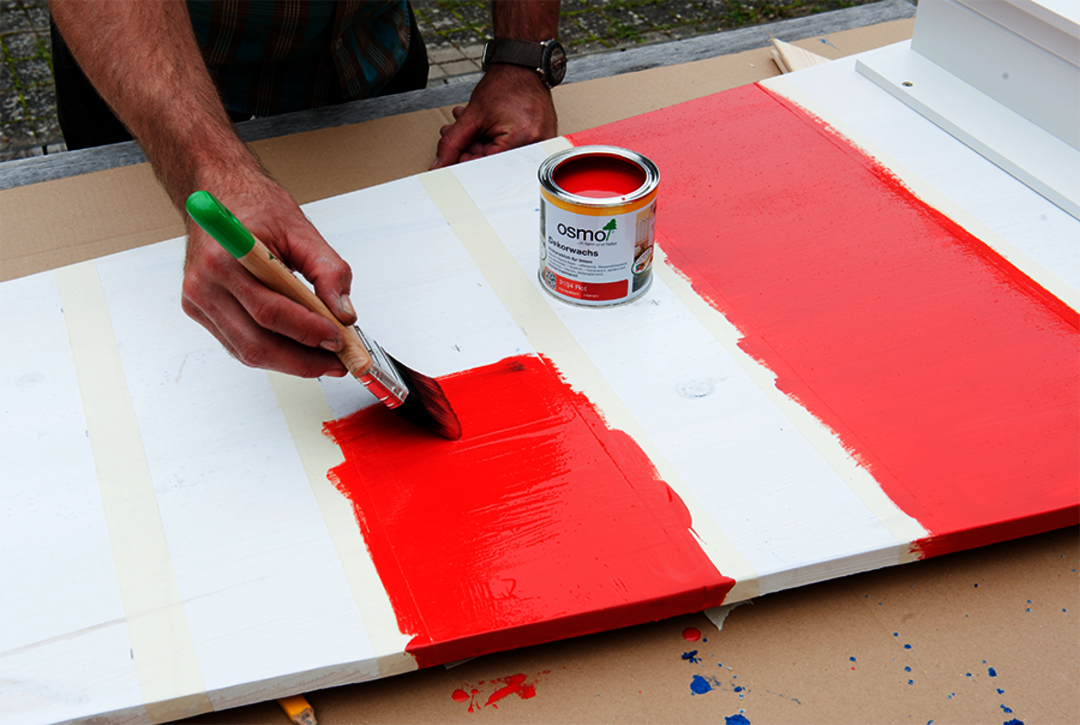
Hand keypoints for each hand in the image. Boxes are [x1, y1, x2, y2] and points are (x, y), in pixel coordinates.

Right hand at [181, 172, 356, 377]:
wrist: (220, 195)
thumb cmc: (255, 208)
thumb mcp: (302, 231)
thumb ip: (329, 272)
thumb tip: (344, 313)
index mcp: (226, 258)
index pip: (270, 311)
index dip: (308, 332)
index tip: (338, 339)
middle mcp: (204, 284)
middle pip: (256, 342)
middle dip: (303, 360)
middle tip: (337, 361)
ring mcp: (198, 302)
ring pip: (247, 351)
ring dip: (290, 362)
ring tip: (324, 359)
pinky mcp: (201, 313)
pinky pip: (239, 345)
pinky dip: (273, 353)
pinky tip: (299, 350)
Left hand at [431, 63, 556, 167]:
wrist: (522, 67)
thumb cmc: (504, 85)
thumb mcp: (472, 116)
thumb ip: (453, 143)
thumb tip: (441, 164)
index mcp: (520, 138)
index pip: (487, 166)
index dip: (466, 163)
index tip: (455, 158)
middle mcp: (535, 144)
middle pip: (495, 164)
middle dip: (472, 151)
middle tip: (462, 136)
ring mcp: (542, 143)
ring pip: (503, 157)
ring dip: (483, 146)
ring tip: (474, 128)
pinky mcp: (542, 141)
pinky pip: (515, 150)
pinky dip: (497, 143)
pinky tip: (488, 130)